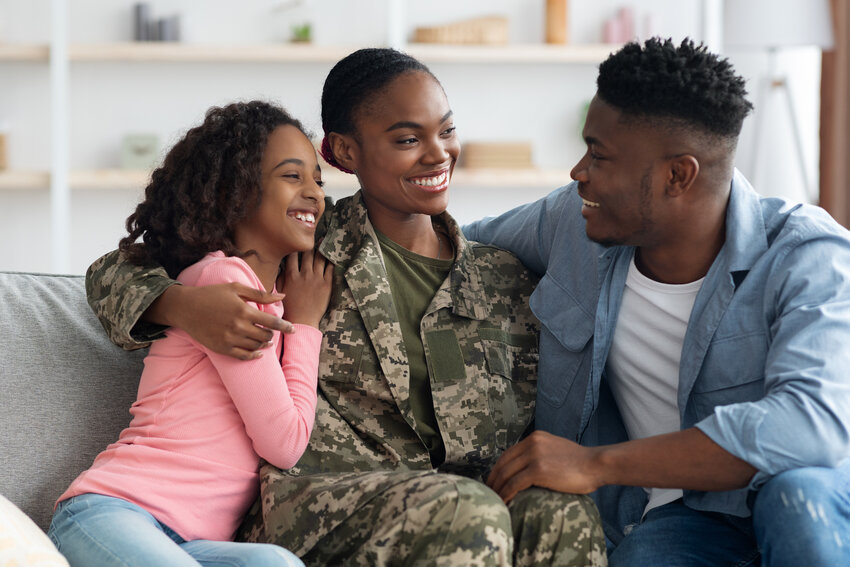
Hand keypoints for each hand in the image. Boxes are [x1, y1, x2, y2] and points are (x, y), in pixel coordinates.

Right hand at [153, 283, 293, 359]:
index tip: (293, 329)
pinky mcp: (221, 348)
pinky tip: (258, 353)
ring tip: (267, 340)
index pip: (272, 322)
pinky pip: (243, 356)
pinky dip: (253, 356)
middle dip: (272, 335)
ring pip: (255, 346)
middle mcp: (238, 327)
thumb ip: (260, 294)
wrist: (185, 307)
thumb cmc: (212, 294)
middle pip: (265, 336)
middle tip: (273, 332)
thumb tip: (282, 296)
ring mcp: (229, 339)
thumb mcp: (236, 288)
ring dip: (264, 344)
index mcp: (243, 311)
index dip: (285, 326)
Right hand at [278, 248, 332, 327]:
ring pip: (319, 258)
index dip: (294, 246)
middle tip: (311, 235)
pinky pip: (330, 269)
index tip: (296, 240)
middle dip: (308, 244)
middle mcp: (304, 274)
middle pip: (307, 254)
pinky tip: (331, 255)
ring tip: (323, 241)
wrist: (304, 322)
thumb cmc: (290, 309)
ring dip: (320, 249)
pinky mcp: (327, 284)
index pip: (293, 256)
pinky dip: (330, 261)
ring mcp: (317, 279)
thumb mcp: (280, 292)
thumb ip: (281, 277)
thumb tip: (282, 266)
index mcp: (292, 276)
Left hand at [486, 430, 601, 502]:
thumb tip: (527, 469)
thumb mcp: (556, 449)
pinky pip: (514, 484)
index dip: (497, 469)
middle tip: (488, 494)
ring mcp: (534, 455)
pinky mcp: (538, 470)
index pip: (508, 454)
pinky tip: (504, 503)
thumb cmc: (580, 463)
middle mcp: (532, 443)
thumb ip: (540, 454)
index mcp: (535, 438)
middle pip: (503, 463)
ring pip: (506, 474)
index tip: (493, 482)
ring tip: (494, 501)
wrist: (596, 465)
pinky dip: (506, 494)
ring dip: (497, 489)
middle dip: (493, 480)